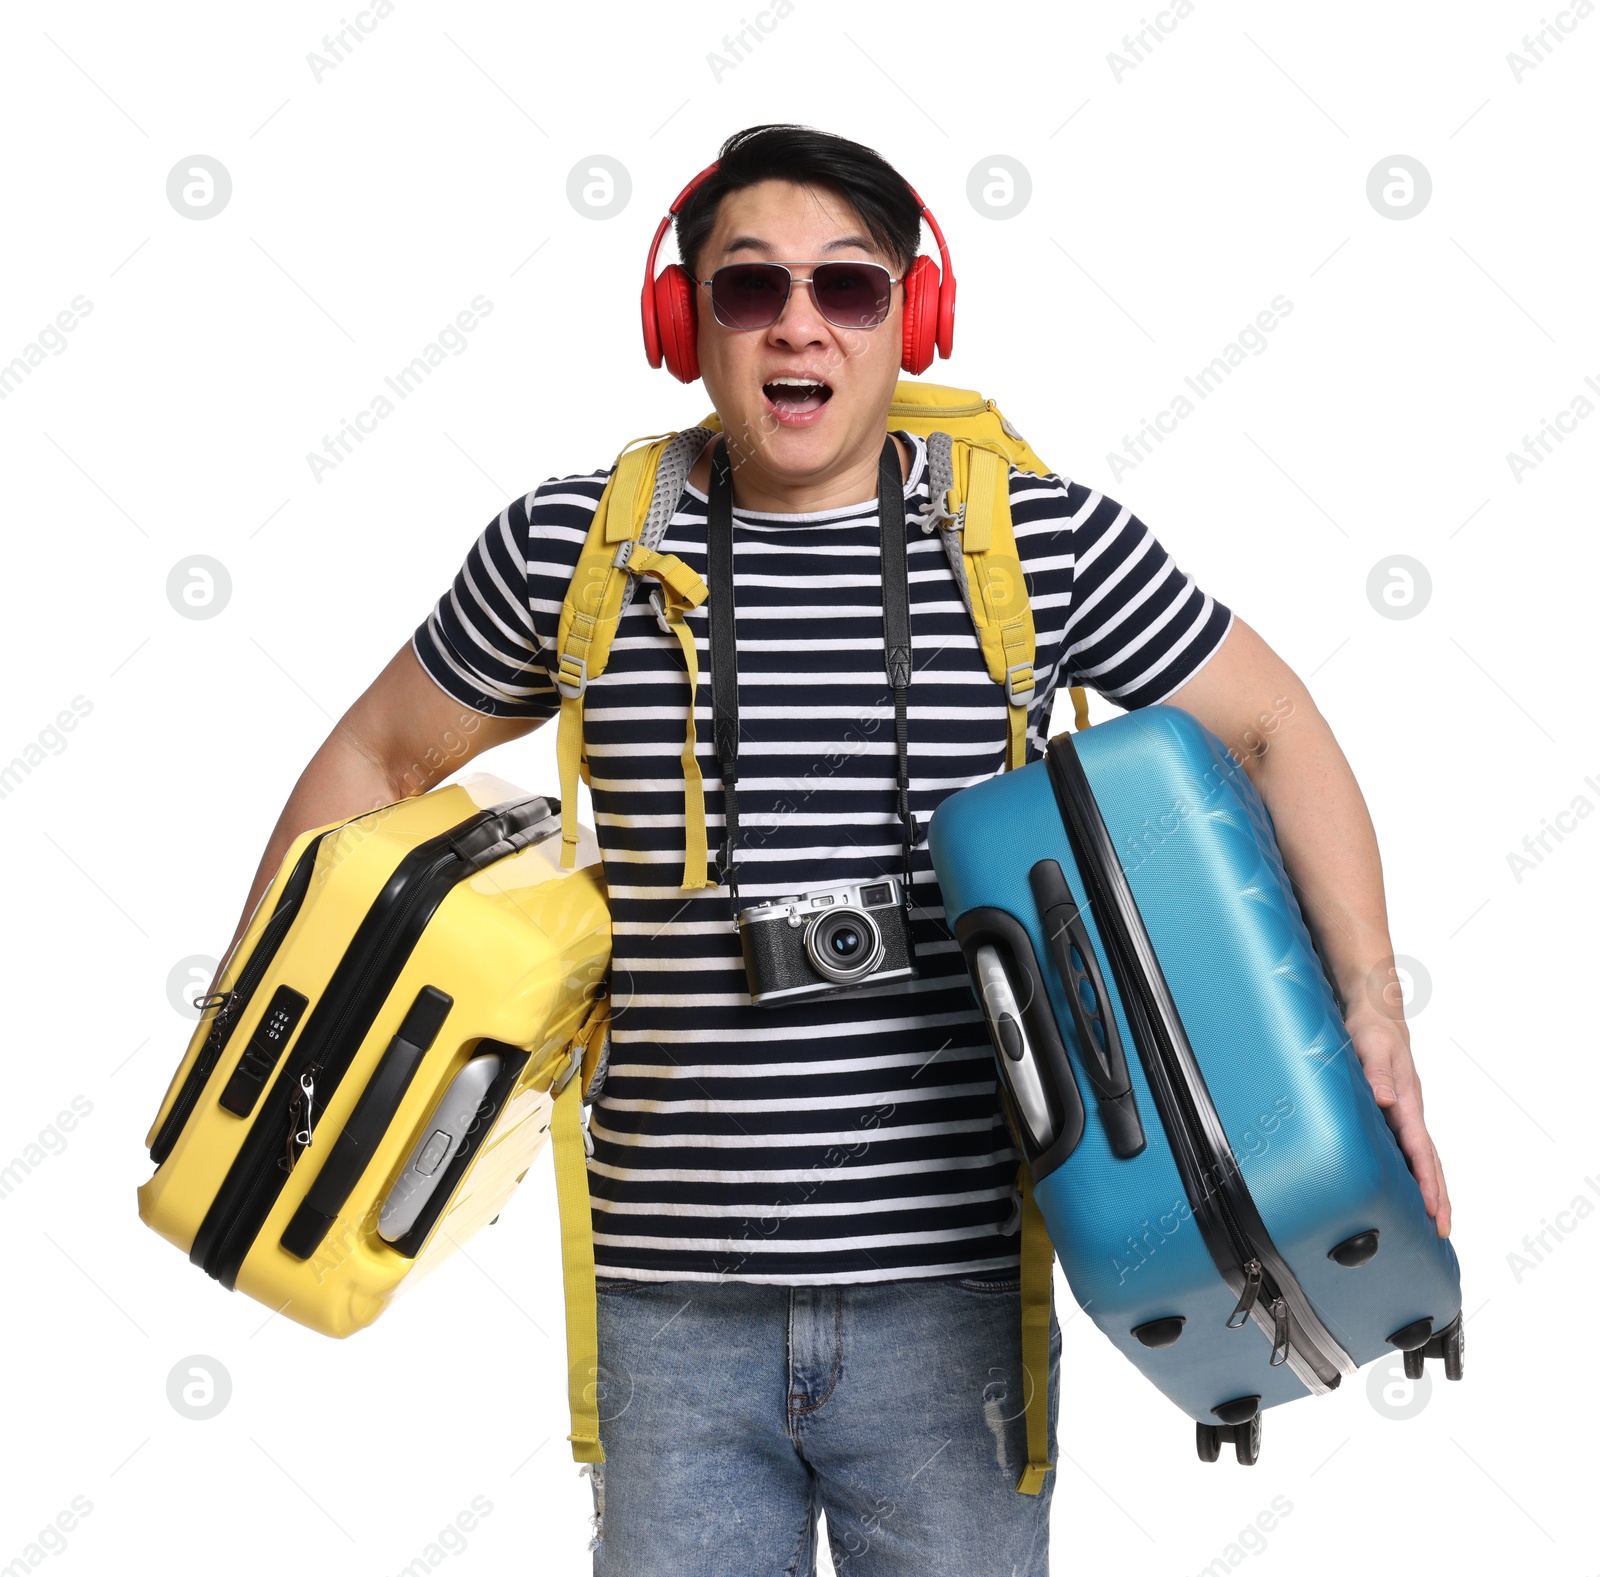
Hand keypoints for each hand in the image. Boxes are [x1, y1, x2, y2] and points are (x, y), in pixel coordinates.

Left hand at [1346, 1008, 1451, 1236]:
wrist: (1377, 1016)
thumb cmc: (1372, 1031)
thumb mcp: (1371, 1046)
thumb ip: (1376, 1071)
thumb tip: (1385, 1099)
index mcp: (1406, 1101)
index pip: (1419, 1148)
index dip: (1425, 1179)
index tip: (1431, 1207)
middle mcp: (1410, 1111)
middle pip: (1430, 1160)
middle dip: (1438, 1195)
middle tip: (1442, 1229)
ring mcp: (1406, 1114)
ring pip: (1425, 1158)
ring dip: (1432, 1188)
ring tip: (1437, 1219)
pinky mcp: (1397, 1113)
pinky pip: (1412, 1149)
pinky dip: (1419, 1172)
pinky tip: (1415, 1189)